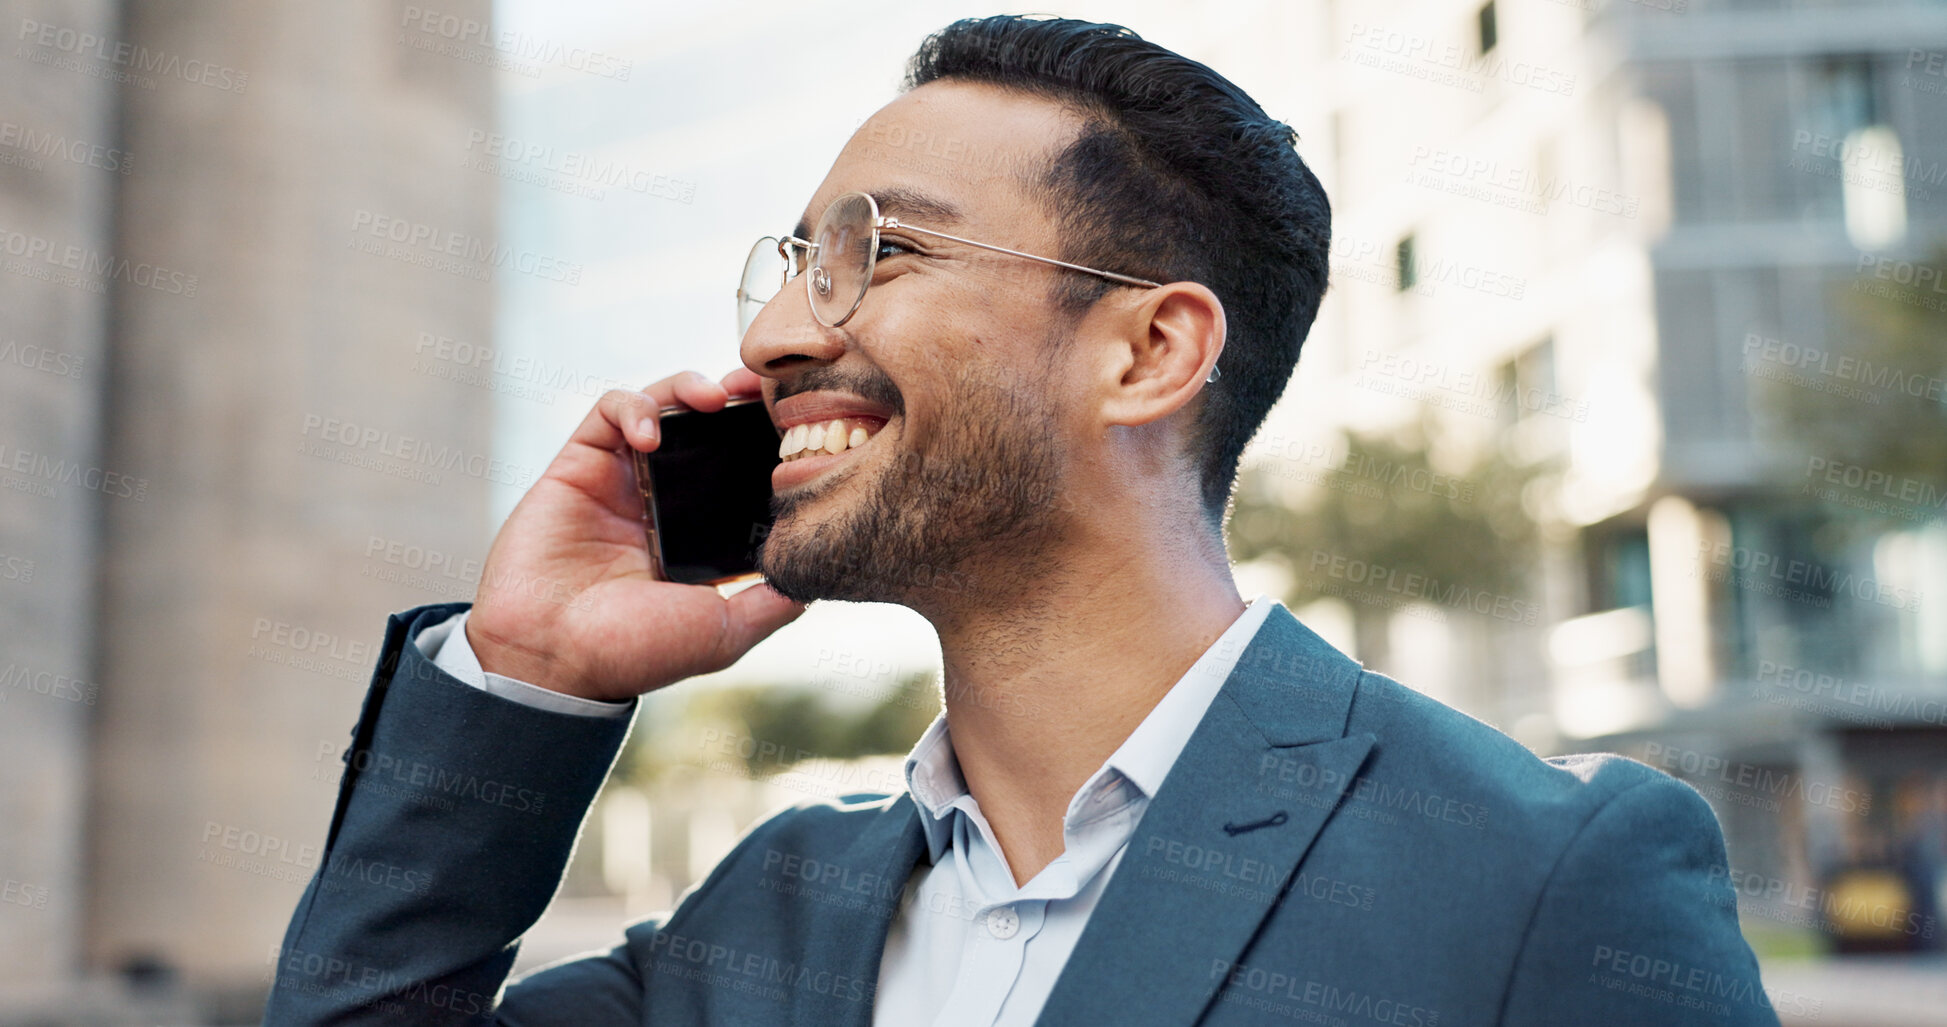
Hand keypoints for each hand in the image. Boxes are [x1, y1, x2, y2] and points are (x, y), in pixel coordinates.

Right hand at [464, 369, 804, 700]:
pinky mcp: (578, 464)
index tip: (800, 422)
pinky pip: (610, 412)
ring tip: (715, 398)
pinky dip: (635, 406)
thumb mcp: (724, 631)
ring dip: (690, 388)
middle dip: (739, 399)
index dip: (767, 440)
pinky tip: (651, 431)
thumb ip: (772, 601)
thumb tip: (818, 577)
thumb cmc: (634, 652)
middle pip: (707, 427)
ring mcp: (622, 479)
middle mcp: (664, 500)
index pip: (741, 469)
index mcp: (699, 533)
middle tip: (767, 386)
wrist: (552, 656)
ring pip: (663, 406)